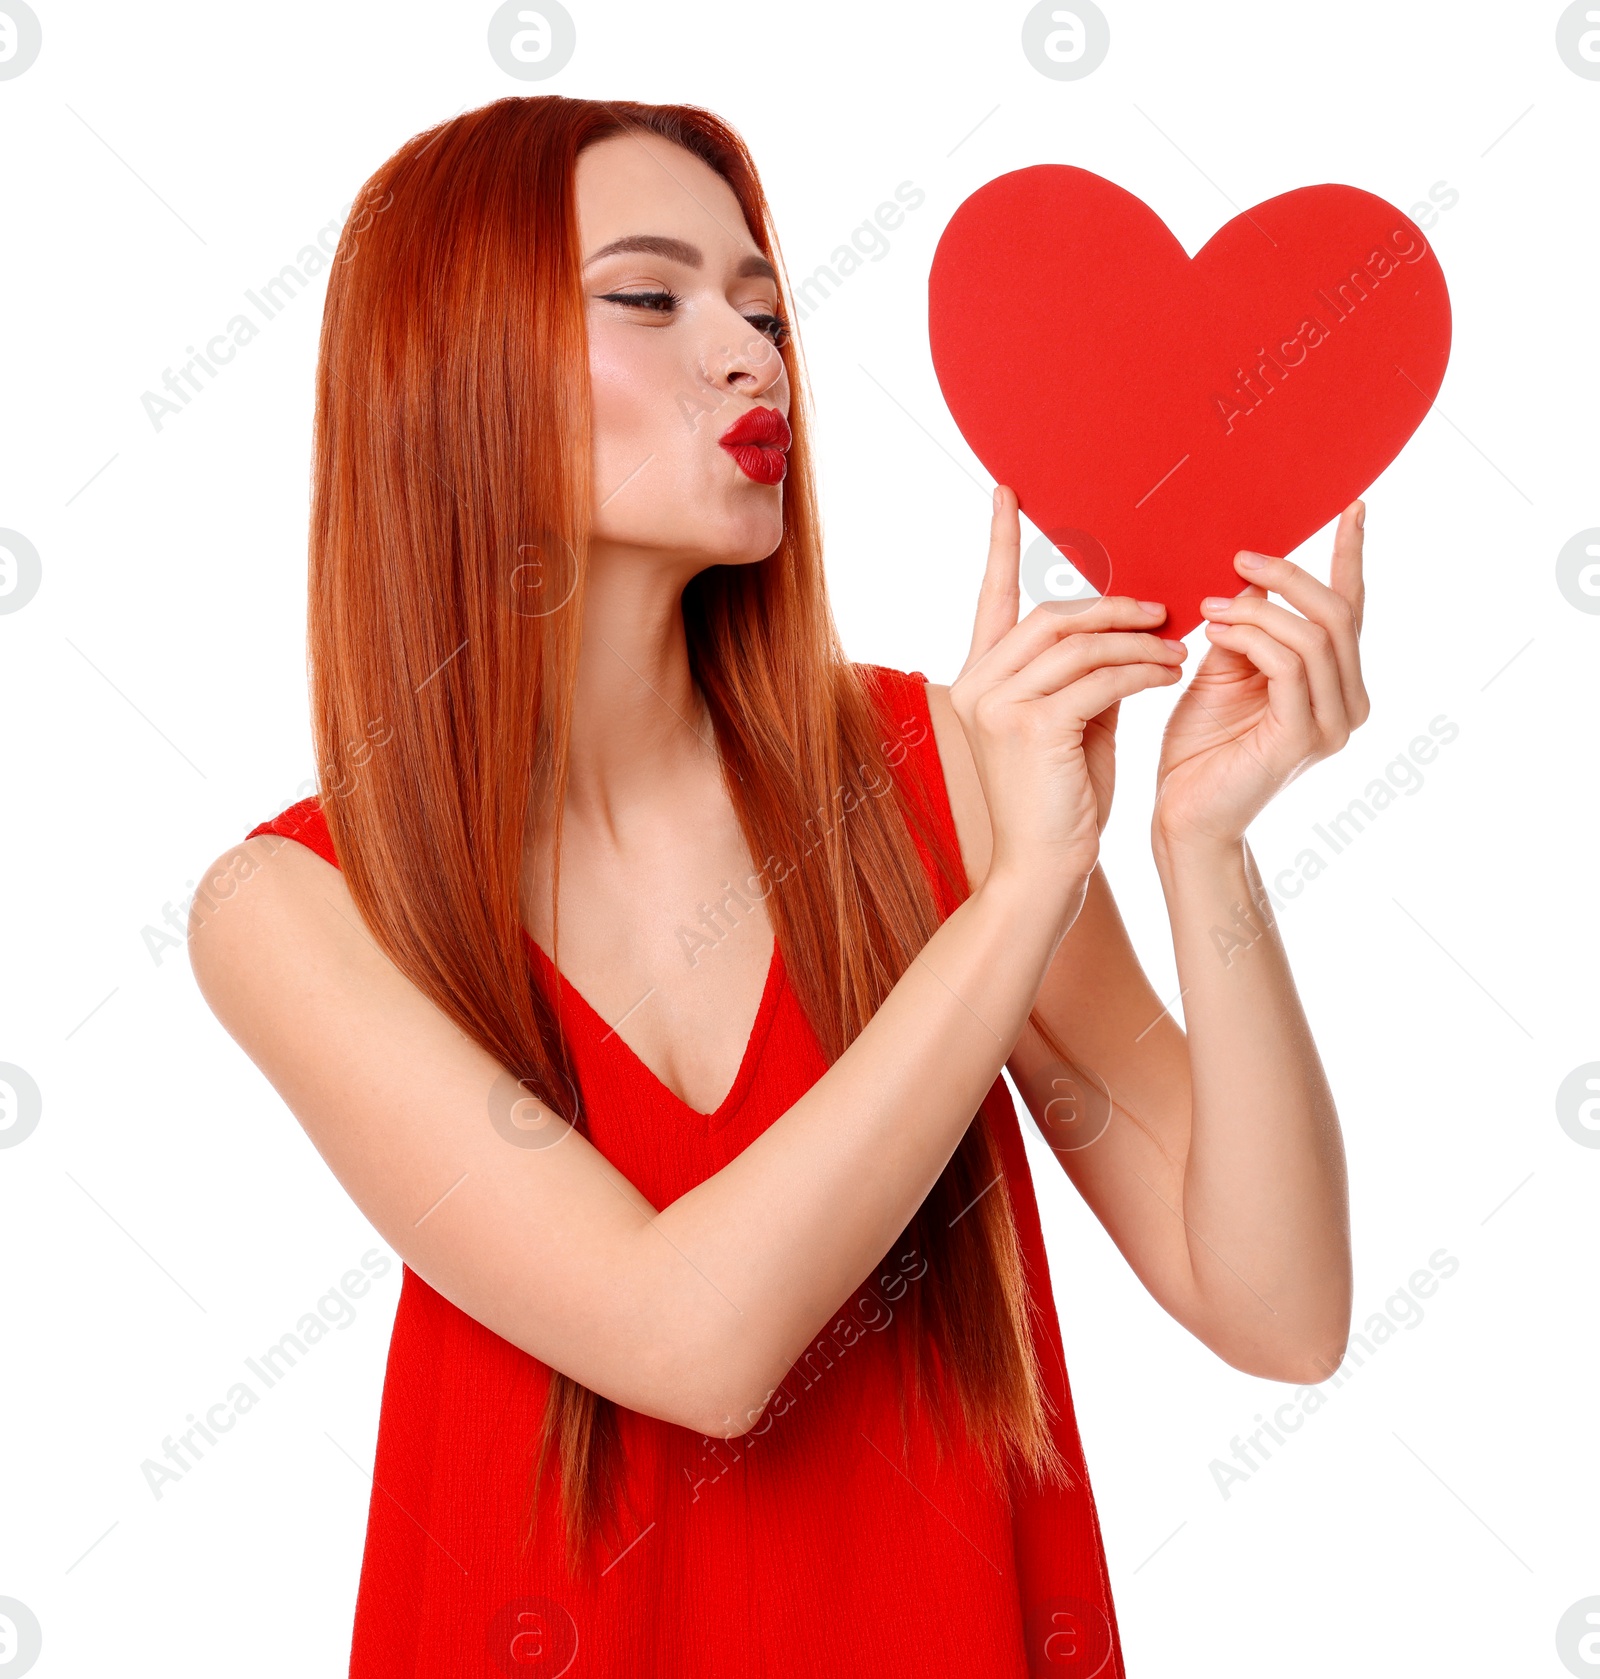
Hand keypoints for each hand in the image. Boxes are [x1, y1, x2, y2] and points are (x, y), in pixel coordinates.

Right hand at [952, 486, 1188, 890]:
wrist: (1041, 870)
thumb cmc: (1061, 802)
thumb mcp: (1072, 725)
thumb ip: (1086, 675)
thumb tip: (1131, 629)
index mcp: (979, 676)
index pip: (990, 595)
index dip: (997, 540)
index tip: (1008, 490)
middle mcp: (977, 682)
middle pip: (1053, 614)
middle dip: (1113, 607)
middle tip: (1163, 609)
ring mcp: (997, 704)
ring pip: (1080, 643)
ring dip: (1139, 641)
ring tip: (1177, 649)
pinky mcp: (1030, 726)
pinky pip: (1100, 678)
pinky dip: (1142, 671)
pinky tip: (1169, 675)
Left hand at [1151, 501, 1370, 854]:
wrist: (1183, 814)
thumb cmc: (1198, 748)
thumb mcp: (1222, 672)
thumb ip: (1246, 630)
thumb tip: (1250, 578)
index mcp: (1335, 684)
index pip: (1349, 609)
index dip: (1350, 557)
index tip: (1353, 507)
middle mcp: (1348, 703)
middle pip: (1336, 614)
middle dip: (1289, 576)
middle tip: (1238, 560)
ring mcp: (1332, 724)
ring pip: (1314, 636)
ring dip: (1259, 610)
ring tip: (1210, 607)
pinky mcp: (1303, 738)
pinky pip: (1288, 666)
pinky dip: (1252, 638)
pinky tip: (1214, 631)